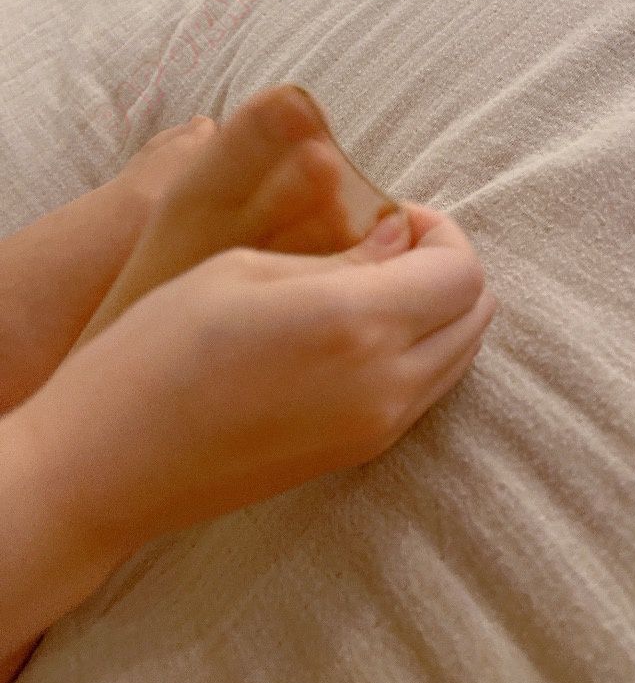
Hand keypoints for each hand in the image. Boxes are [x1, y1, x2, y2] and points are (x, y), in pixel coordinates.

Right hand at [26, 203, 495, 556]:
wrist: (111, 464)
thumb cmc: (159, 351)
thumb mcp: (244, 272)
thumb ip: (341, 259)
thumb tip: (402, 240)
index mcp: (358, 323)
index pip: (462, 273)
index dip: (442, 233)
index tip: (398, 217)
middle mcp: (386, 385)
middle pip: (476, 317)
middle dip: (448, 270)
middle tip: (391, 246)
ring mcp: (377, 429)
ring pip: (457, 359)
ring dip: (438, 313)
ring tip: (375, 287)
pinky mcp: (357, 455)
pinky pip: (423, 394)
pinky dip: (417, 353)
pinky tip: (361, 333)